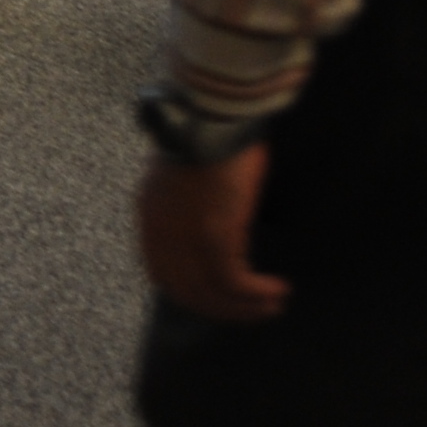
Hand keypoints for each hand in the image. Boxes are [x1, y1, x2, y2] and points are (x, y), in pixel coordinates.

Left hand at [135, 148, 286, 323]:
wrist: (211, 115)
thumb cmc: (206, 133)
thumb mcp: (183, 172)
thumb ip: (186, 202)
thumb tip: (210, 221)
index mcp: (150, 215)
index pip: (161, 274)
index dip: (189, 293)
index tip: (217, 299)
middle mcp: (161, 232)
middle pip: (185, 291)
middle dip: (220, 308)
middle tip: (250, 311)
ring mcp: (185, 237)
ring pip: (211, 293)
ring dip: (243, 307)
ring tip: (270, 305)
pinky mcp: (214, 236)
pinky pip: (234, 282)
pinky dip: (256, 293)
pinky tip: (276, 291)